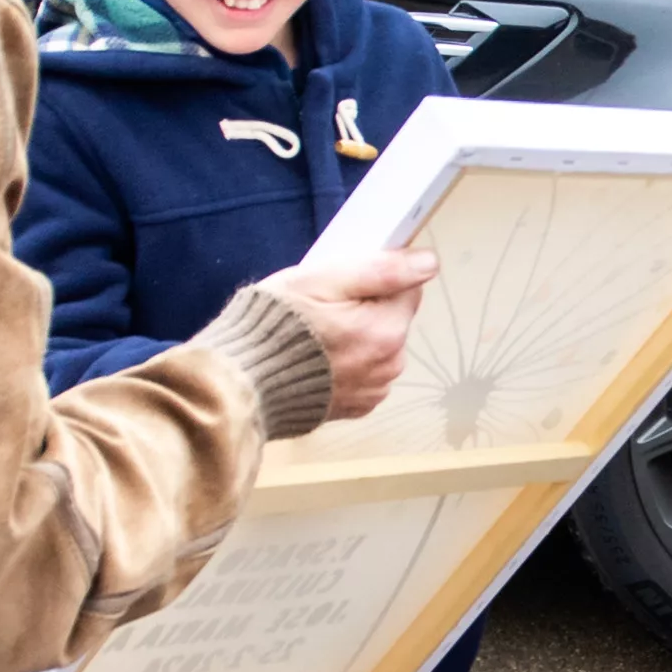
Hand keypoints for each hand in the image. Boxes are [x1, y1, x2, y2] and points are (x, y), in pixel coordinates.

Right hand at [257, 242, 438, 423]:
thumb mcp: (323, 281)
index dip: (376, 282)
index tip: (343, 286)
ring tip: (313, 338)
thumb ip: (382, 271)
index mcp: (387, 331)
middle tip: (320, 311)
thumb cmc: (276, 326)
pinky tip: (315, 362)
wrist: (242, 383)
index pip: (408, 290)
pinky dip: (346, 367)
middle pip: (392, 321)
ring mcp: (373, 391)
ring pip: (378, 349)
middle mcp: (389, 365)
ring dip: (356, 340)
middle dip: (365, 311)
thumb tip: (429, 263)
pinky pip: (363, 376)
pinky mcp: (355, 408)